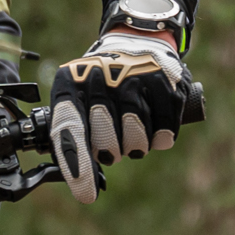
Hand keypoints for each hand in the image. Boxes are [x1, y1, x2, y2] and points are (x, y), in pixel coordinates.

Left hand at [49, 31, 193, 204]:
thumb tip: (79, 180)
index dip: (77, 164)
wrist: (136, 40)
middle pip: (106, 142)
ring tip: (131, 131)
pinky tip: (153, 127)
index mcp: (70, 82)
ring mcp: (135, 77)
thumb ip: (70, 133)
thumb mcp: (75, 96)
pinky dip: (159, 139)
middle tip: (111, 144)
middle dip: (109, 152)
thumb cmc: (100, 82)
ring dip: (135, 147)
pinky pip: (164, 132)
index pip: (69, 128)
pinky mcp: (166, 83)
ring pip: (136, 141)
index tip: (86, 193)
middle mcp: (101, 76)